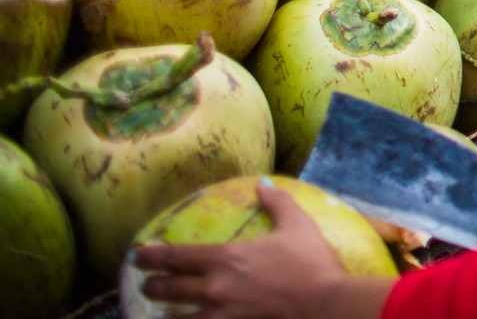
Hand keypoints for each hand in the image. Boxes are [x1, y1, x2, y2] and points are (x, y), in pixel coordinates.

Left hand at [133, 180, 372, 318]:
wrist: (324, 304)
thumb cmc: (311, 262)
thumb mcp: (297, 225)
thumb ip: (277, 203)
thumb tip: (262, 185)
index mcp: (226, 258)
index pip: (176, 256)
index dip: (152, 255)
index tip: (137, 254)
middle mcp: (214, 288)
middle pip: (170, 290)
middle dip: (152, 286)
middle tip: (144, 284)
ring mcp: (220, 315)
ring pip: (178, 318)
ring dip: (165, 314)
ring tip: (160, 312)